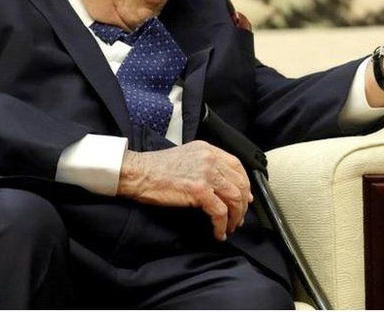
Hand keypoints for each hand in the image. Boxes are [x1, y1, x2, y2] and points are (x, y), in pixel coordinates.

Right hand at [116, 141, 252, 241]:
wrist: (138, 173)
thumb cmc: (155, 169)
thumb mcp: (186, 158)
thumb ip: (205, 166)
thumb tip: (222, 186)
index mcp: (207, 150)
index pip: (237, 165)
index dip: (245, 184)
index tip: (245, 198)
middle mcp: (210, 159)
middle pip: (239, 183)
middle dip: (242, 205)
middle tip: (239, 218)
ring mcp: (205, 174)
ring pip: (234, 198)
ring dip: (235, 217)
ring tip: (229, 228)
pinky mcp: (199, 190)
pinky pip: (219, 211)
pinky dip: (221, 225)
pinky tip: (218, 232)